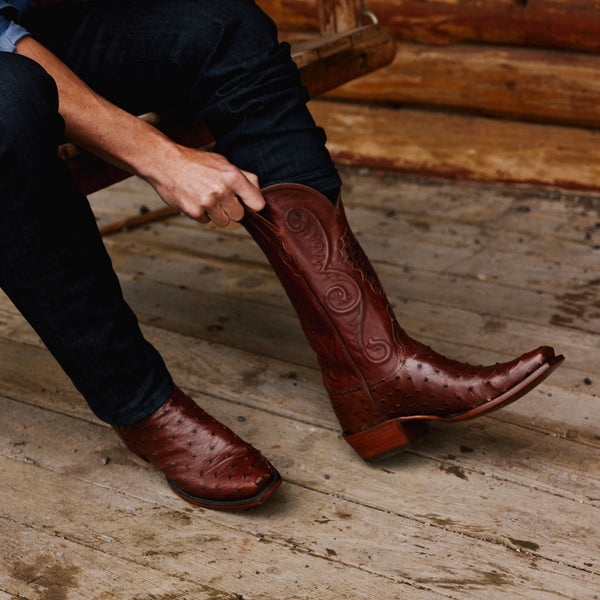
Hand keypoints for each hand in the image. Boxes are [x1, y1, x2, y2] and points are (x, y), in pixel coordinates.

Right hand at [147, 145, 264, 226]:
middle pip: (239, 216)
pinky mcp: (195, 212)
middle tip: (220, 197)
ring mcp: (208, 203)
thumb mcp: (223, 162)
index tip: (250, 204)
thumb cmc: (196, 162)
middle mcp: (222, 191)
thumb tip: (258, 191)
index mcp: (233, 177)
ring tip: (206, 198)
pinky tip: (194, 199)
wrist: (164, 162)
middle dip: (231, 209)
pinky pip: (206, 221)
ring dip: (217, 214)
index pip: (257, 203)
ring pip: (223, 222)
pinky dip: (202, 214)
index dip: (253, 205)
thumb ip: (244, 177)